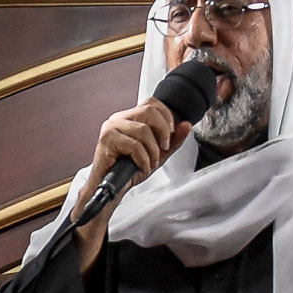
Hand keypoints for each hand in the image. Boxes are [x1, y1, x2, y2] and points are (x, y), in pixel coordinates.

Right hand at [72, 98, 191, 222]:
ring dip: (152, 152)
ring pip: (143, 130)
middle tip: (162, 148)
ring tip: (149, 163)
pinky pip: (134, 146)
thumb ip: (172, 141)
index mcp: (129, 118)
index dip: (166, 116)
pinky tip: (140, 167)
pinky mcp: (107, 140)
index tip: (170, 134)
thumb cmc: (129, 171)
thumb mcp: (157, 155)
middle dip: (162, 132)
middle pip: (149, 110)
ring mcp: (111, 128)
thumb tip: (186, 125)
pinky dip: (143, 160)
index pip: (151, 103)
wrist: (111, 189)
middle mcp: (119, 119)